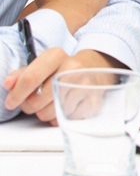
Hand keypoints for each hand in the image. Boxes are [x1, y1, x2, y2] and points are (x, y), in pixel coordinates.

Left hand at [3, 48, 120, 124]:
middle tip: (34, 102)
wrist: (93, 69)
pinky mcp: (92, 101)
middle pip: (37, 100)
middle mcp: (72, 68)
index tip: (11, 102)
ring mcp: (85, 84)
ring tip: (51, 103)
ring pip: (49, 113)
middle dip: (29, 106)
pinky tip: (64, 106)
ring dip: (45, 113)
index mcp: (56, 56)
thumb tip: (9, 84)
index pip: (30, 78)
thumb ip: (21, 75)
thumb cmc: (61, 70)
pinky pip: (65, 119)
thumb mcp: (40, 66)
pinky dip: (60, 117)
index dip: (16, 94)